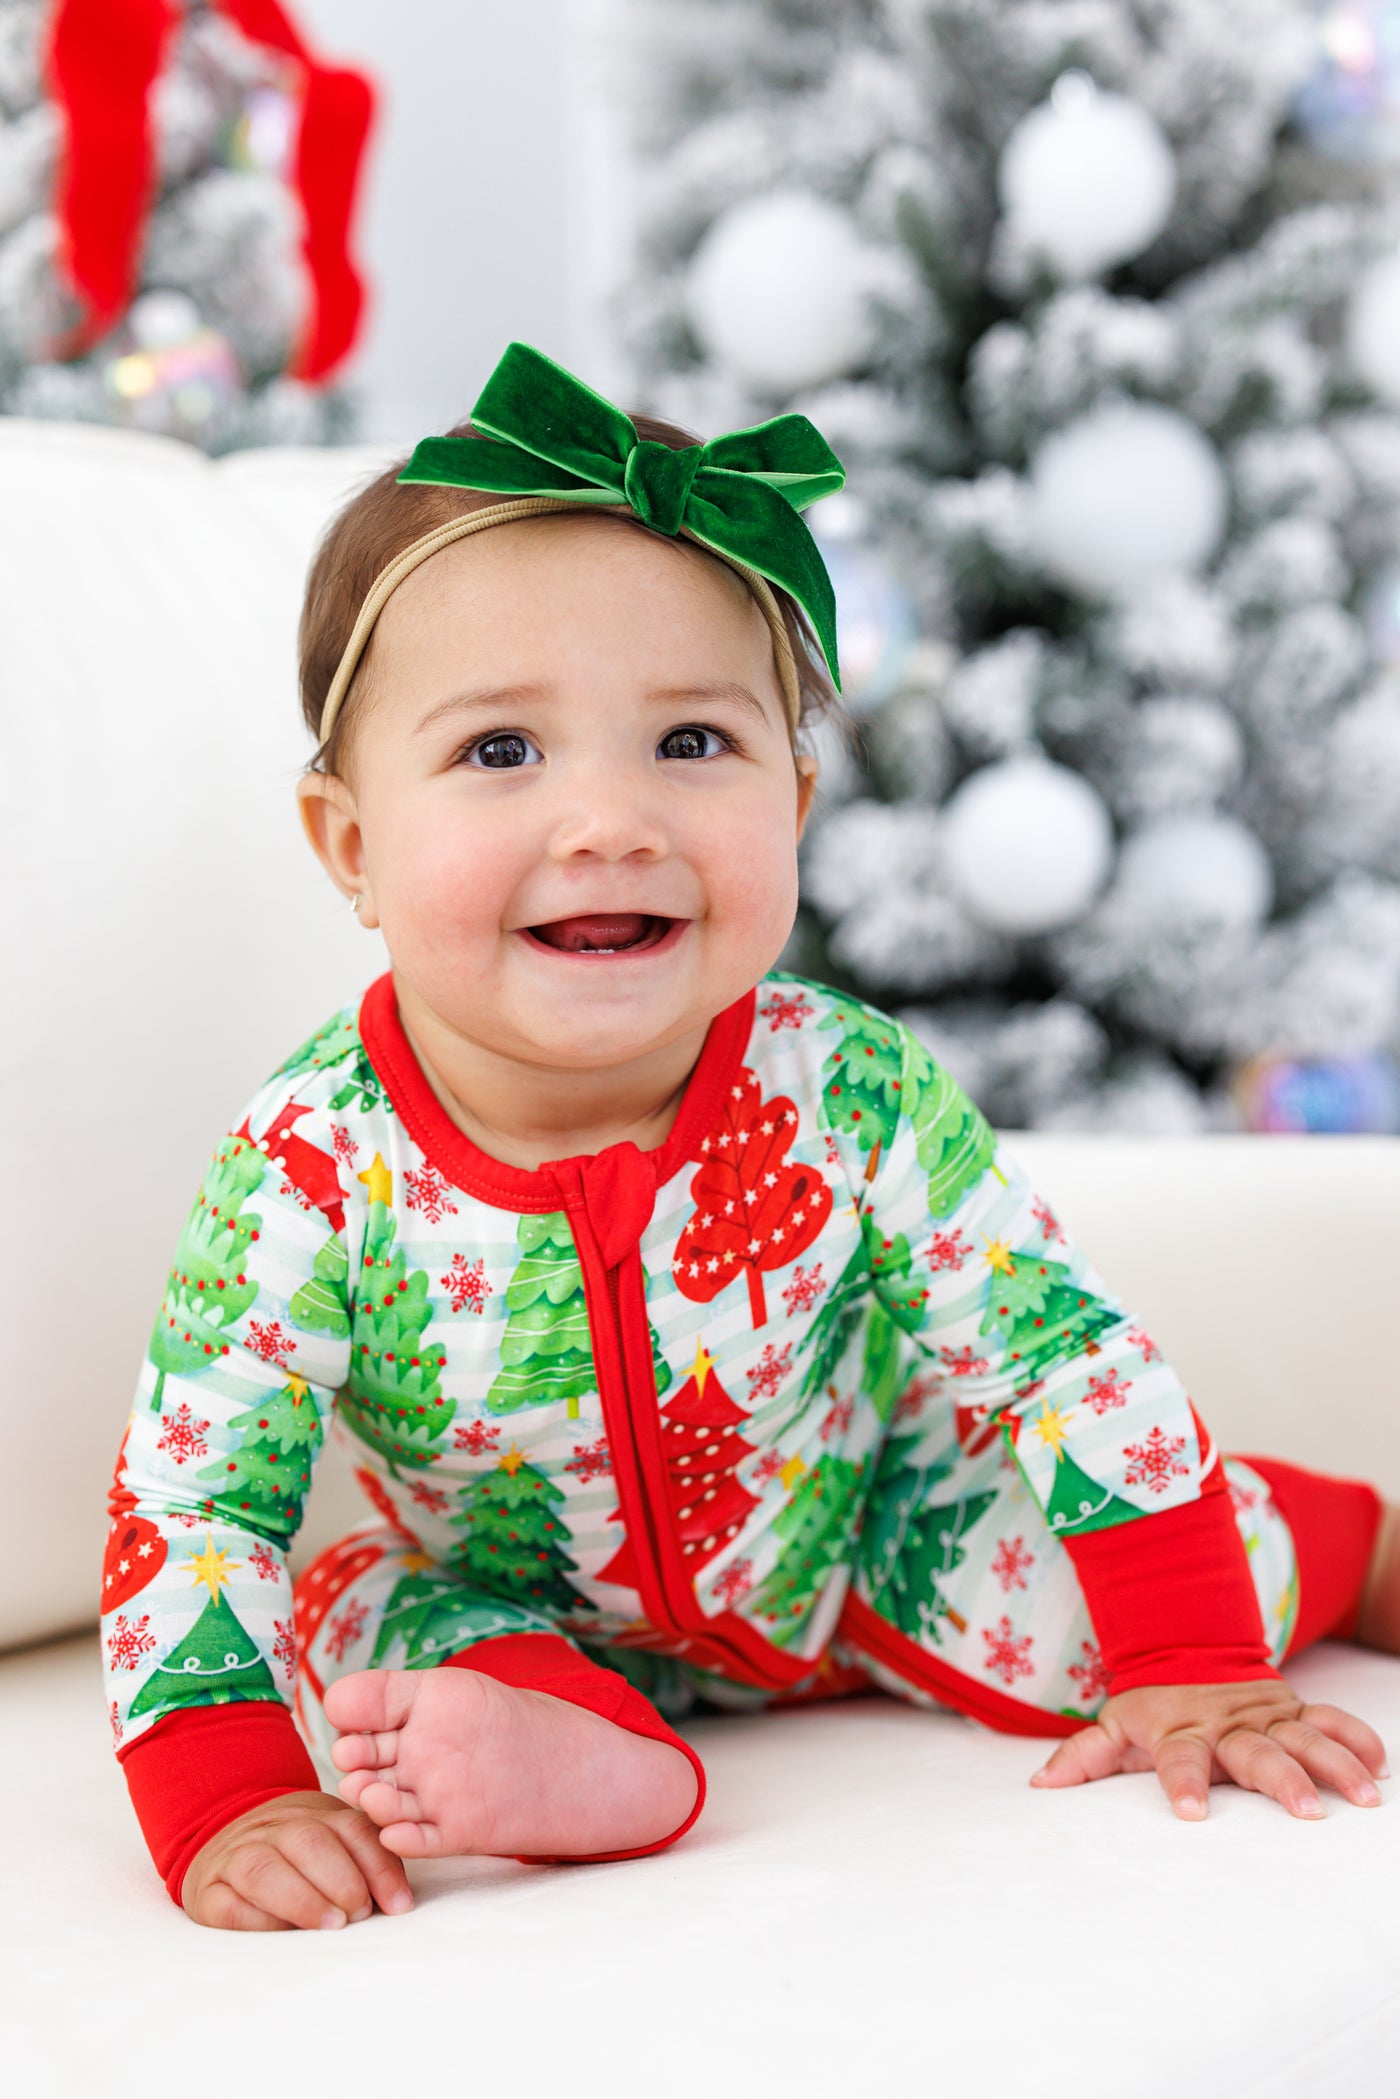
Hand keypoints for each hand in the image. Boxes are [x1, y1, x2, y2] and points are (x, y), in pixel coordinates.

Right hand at [181, 1789, 415, 1929]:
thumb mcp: (330, 1844)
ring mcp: (235, 1858)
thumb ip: (363, 1863)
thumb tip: (399, 1904)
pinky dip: (258, 1921)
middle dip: (340, 1877)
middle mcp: (273, 1829)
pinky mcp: (208, 1894)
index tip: (399, 1904)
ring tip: (331, 1924)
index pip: (351, 1829)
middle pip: (307, 1841)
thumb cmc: (292, 1856)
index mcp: (313, 1814)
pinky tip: (283, 1934)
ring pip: (263, 1869)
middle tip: (359, 1912)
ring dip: (301, 1899)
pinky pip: (228, 1906)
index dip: (379, 1866)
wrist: (218, 1841)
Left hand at [1029, 1678, 1389, 1820]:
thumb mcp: (1113, 1724)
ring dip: (1334, 1763)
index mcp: (1180, 1730)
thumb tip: (1039, 1785)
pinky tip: (1380, 1763)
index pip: (1178, 1759)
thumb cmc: (1151, 1703)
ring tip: (1363, 1795)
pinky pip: (1329, 1717)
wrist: (1187, 1645)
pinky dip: (1355, 1736)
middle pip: (1255, 1752)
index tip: (1191, 1814)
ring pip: (1303, 1736)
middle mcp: (1227, 1723)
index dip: (1183, 1784)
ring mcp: (1264, 1713)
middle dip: (1281, 1779)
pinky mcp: (1292, 1706)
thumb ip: (1082, 1756)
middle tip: (1306, 1812)